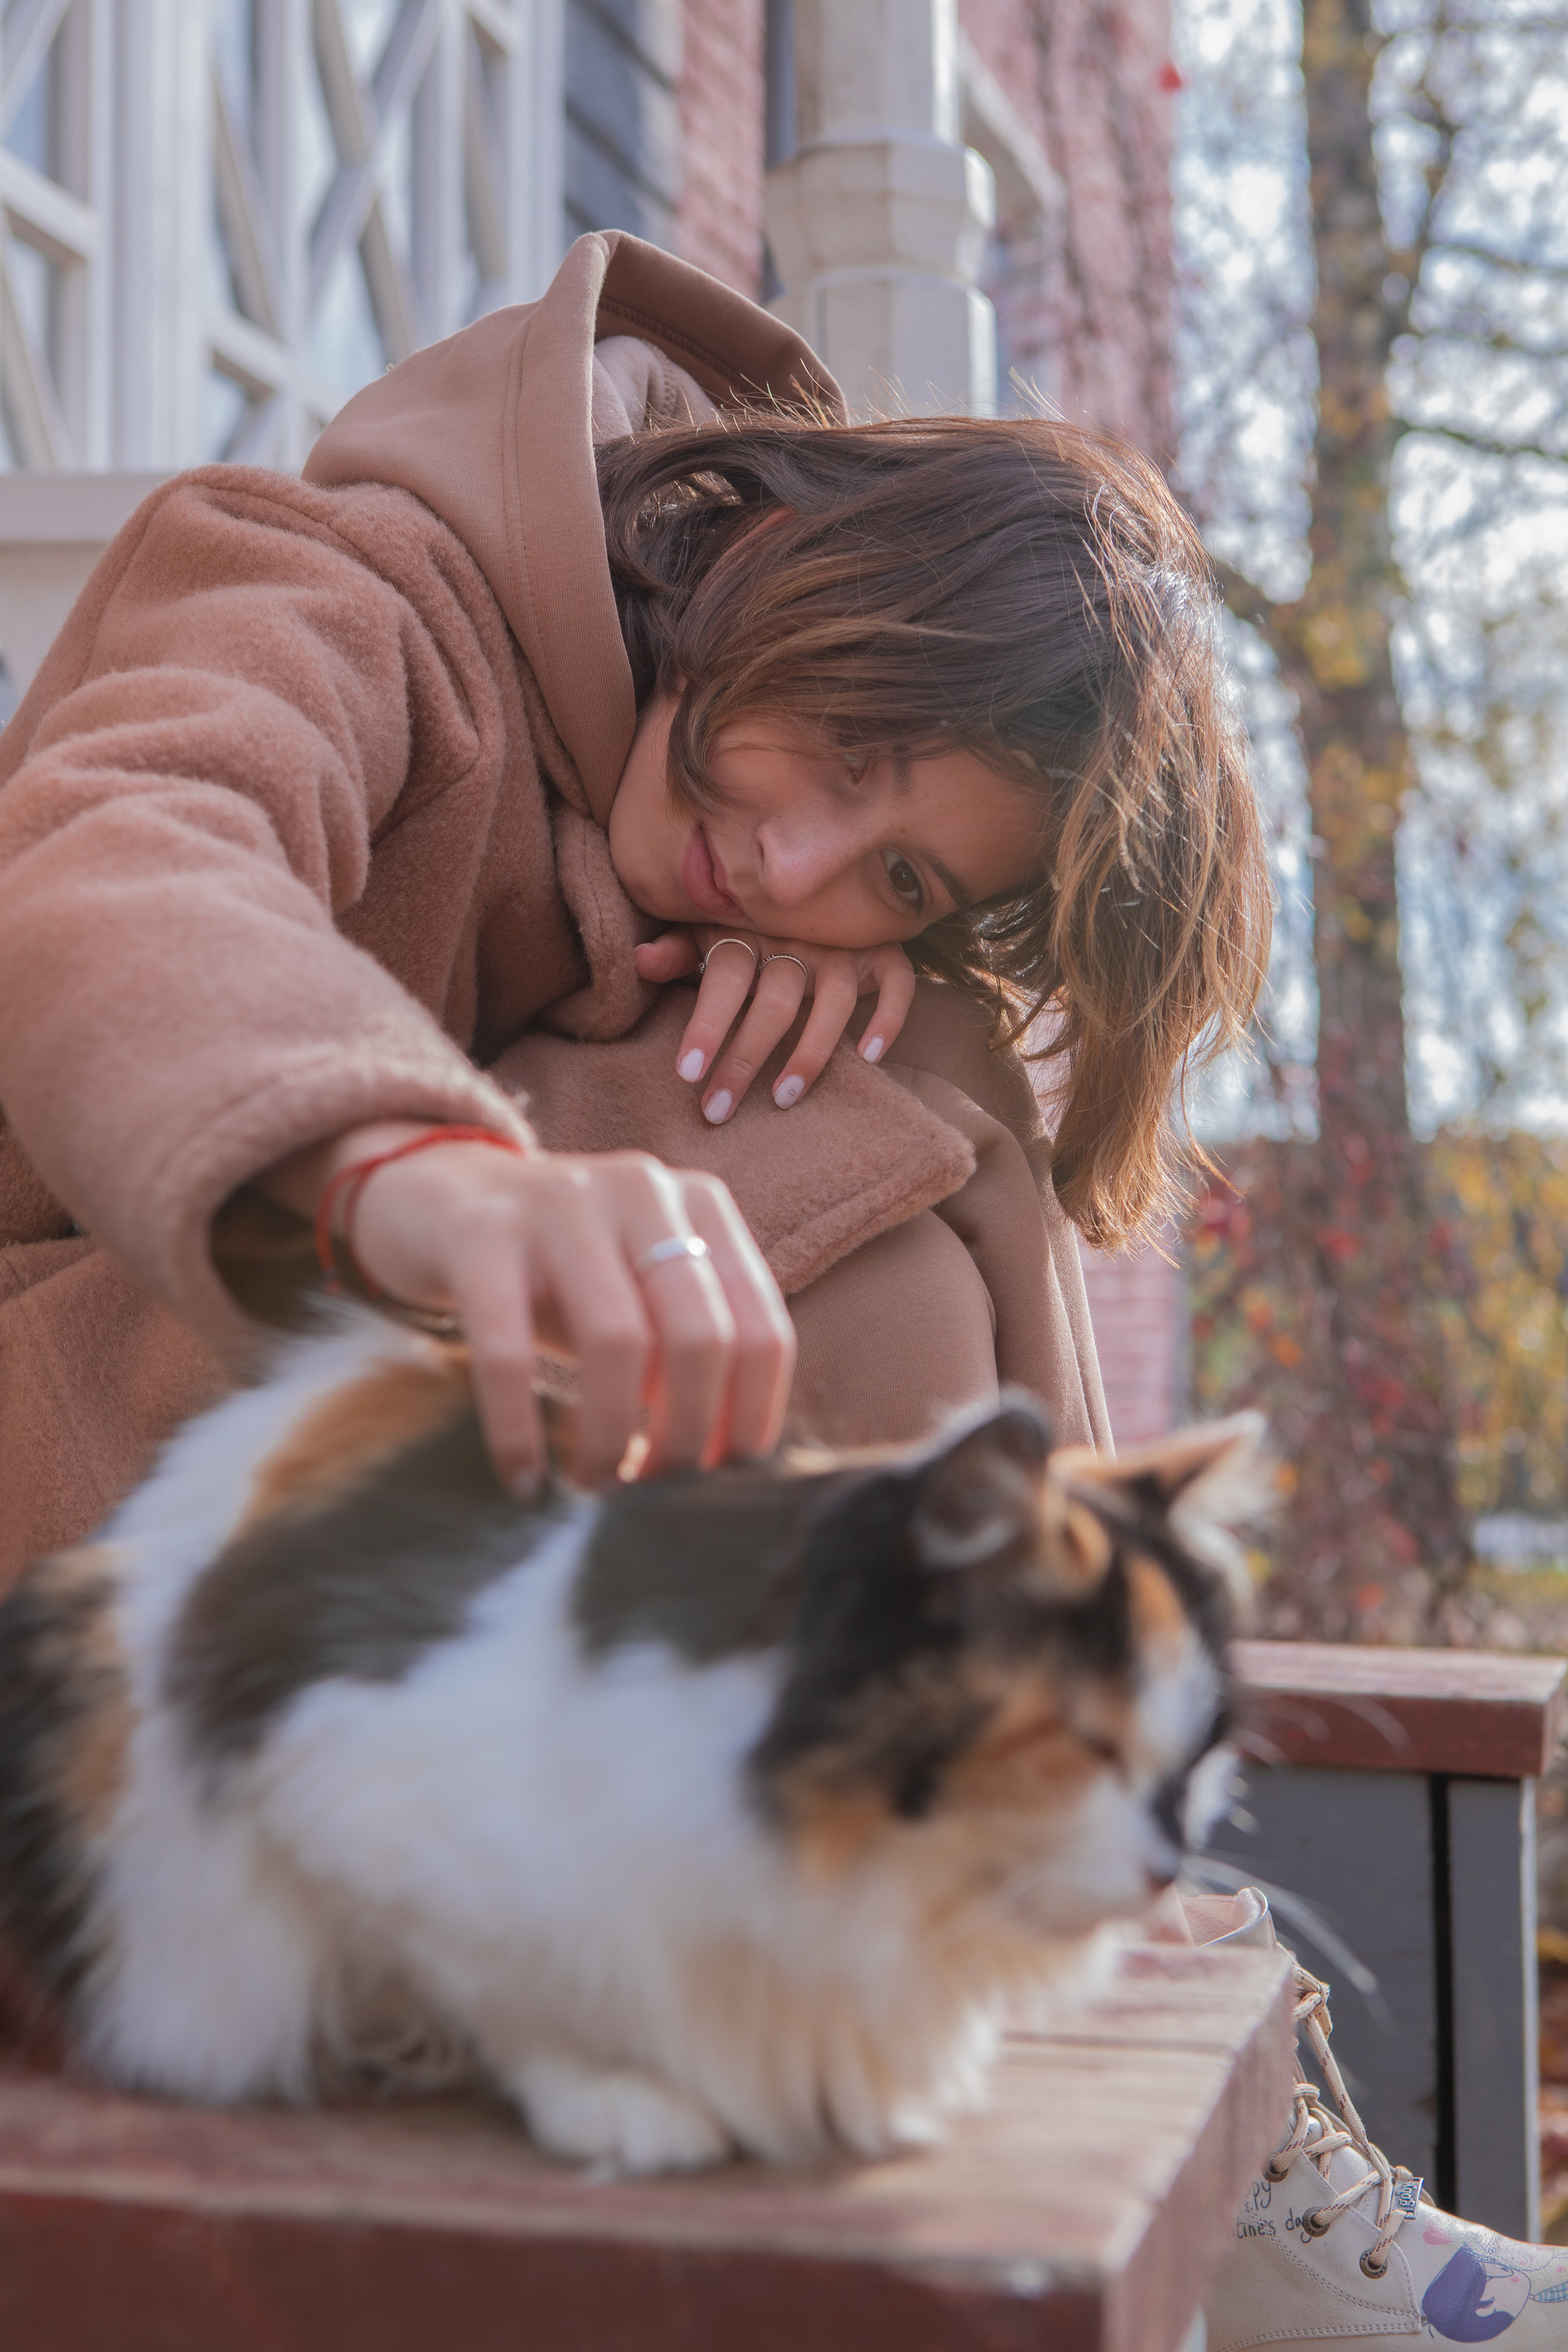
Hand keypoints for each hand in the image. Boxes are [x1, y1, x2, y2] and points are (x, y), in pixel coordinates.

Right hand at [261, 1124, 796, 1495]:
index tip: (718, 1474)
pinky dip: (518, 1431)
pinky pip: (507, 1352)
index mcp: (702, 1205)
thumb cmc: (562, 1272)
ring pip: (616, 1341)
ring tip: (594, 1482)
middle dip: (685, 1435)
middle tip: (650, 1486)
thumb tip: (724, 1459)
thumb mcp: (641, 1293)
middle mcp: (641, 1189)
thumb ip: (691, 1351)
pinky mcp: (480, 1233)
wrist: (440, 1198)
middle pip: (700, 1336)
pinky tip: (523, 1480)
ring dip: (611, 1437)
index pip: (763, 1327)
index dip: (751, 1417)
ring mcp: (559, 1202)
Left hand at [633, 928, 915, 1123]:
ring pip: (834, 999)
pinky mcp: (883, 951)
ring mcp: (844, 946)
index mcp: (749, 932)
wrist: (817, 869)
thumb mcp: (708, 930)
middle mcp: (797, 938)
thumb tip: (639, 960)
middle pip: (773, 1001)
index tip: (687, 1074)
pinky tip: (869, 1056)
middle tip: (717, 1111)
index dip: (707, 1024)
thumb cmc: (749, 922)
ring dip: (810, 1052)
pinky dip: (889, 1016)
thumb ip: (678, 949)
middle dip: (743, 1059)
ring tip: (782, 1099)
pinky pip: (897, 981)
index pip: (725, 977)